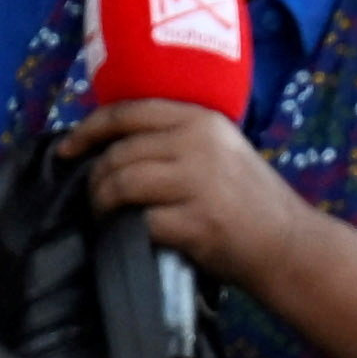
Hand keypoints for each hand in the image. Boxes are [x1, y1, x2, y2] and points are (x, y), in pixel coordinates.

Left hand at [66, 99, 319, 295]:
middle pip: (118, 153)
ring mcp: (198, 182)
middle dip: (97, 178)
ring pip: (122, 184)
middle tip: (97, 198)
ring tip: (107, 215)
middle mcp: (198, 143)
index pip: (127, 113)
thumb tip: (111, 143)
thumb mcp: (219, 149)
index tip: (66, 149)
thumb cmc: (248, 199)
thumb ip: (175, 138)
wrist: (290, 244)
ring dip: (104, 204)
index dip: (88, 130)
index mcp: (200, 120)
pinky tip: (133, 235)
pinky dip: (128, 231)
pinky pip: (140, 221)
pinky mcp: (197, 221)